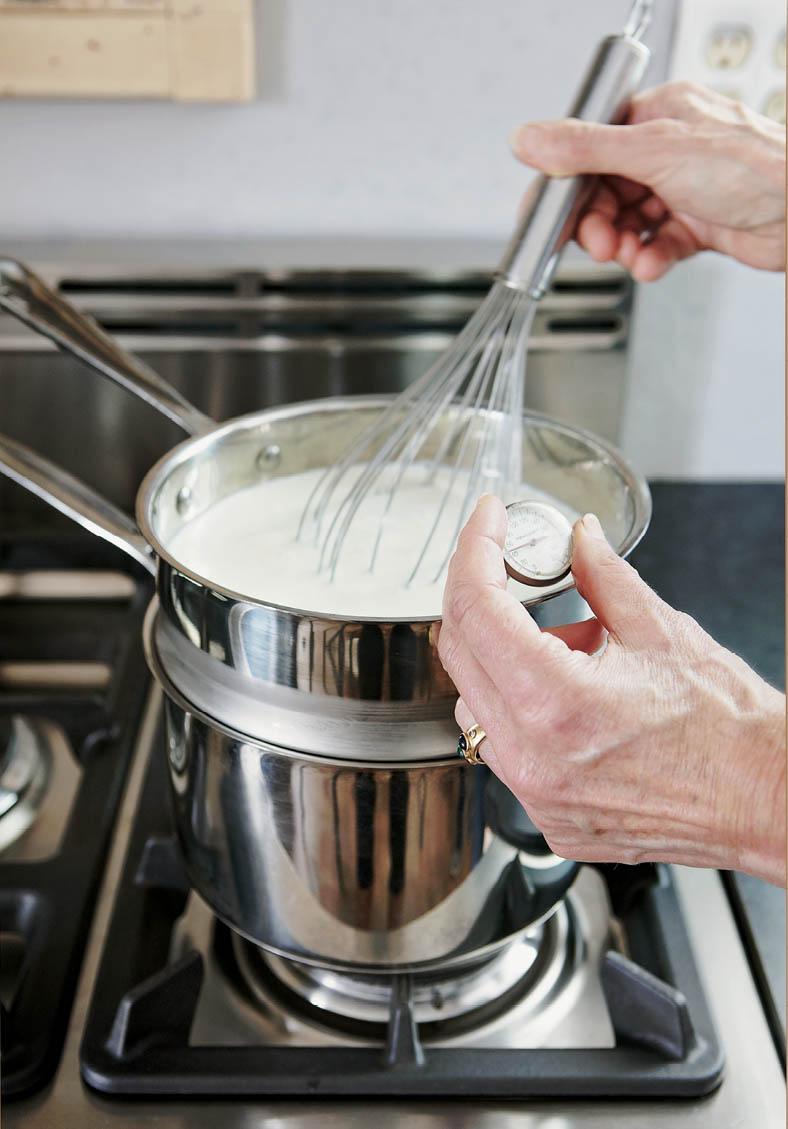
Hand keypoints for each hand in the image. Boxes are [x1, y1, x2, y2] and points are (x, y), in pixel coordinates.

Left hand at [438, 495, 785, 884]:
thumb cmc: (725, 727)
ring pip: (474, 704)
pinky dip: (521, 712)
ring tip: (574, 653)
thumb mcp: (661, 630)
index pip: (476, 607)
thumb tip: (580, 537)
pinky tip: (573, 702)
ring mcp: (536, 794)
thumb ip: (603, 575)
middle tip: (515, 572)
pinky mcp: (547, 816)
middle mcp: (533, 757)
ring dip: (504, 661)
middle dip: (483, 598)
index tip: (487, 522)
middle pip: (460, 652)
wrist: (760, 796)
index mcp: (556, 703)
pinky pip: (504, 750)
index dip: (475, 550)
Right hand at [509, 81, 785, 279]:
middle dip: (597, 224)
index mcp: (657, 116)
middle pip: (605, 192)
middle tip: (598, 243)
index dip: (566, 186)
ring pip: (629, 223)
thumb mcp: (654, 150)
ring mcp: (684, 189)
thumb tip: (529, 139)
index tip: (548, 215)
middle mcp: (670, 150)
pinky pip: (656, 244)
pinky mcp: (698, 224)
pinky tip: (654, 262)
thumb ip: (585, 148)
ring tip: (629, 254)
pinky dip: (650, 258)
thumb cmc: (753, 167)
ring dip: (623, 246)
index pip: (590, 148)